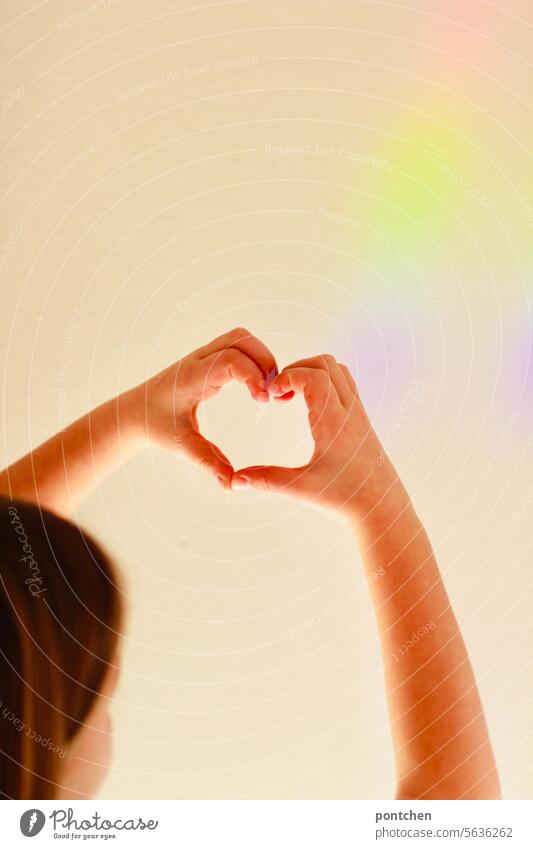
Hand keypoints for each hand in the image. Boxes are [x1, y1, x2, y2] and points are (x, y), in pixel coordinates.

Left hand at [126, 328, 277, 487]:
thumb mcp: (183, 447)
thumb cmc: (156, 427)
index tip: (264, 402)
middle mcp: (198, 361)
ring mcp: (202, 356)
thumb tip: (231, 485)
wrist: (134, 413)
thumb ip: (208, 463)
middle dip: (264, 362)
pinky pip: (236, 347)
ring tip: (267, 390)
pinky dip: (253, 360)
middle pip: (240, 339)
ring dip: (261, 358)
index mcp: (191, 378)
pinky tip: (257, 387)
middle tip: (272, 395)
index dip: (254, 376)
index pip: (230, 360)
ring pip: (241, 338)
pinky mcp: (207, 359)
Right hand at [232, 355, 402, 518]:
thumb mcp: (301, 488)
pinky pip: (343, 384)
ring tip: (290, 398)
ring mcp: (358, 412)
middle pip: (325, 363)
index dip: (287, 376)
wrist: (381, 507)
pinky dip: (322, 384)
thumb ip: (267, 480)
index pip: (313, 375)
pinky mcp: (361, 418)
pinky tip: (307, 408)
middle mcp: (349, 410)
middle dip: (296, 369)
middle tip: (278, 395)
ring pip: (337, 370)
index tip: (271, 395)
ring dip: (310, 374)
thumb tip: (235, 481)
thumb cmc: (345, 498)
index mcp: (334, 421)